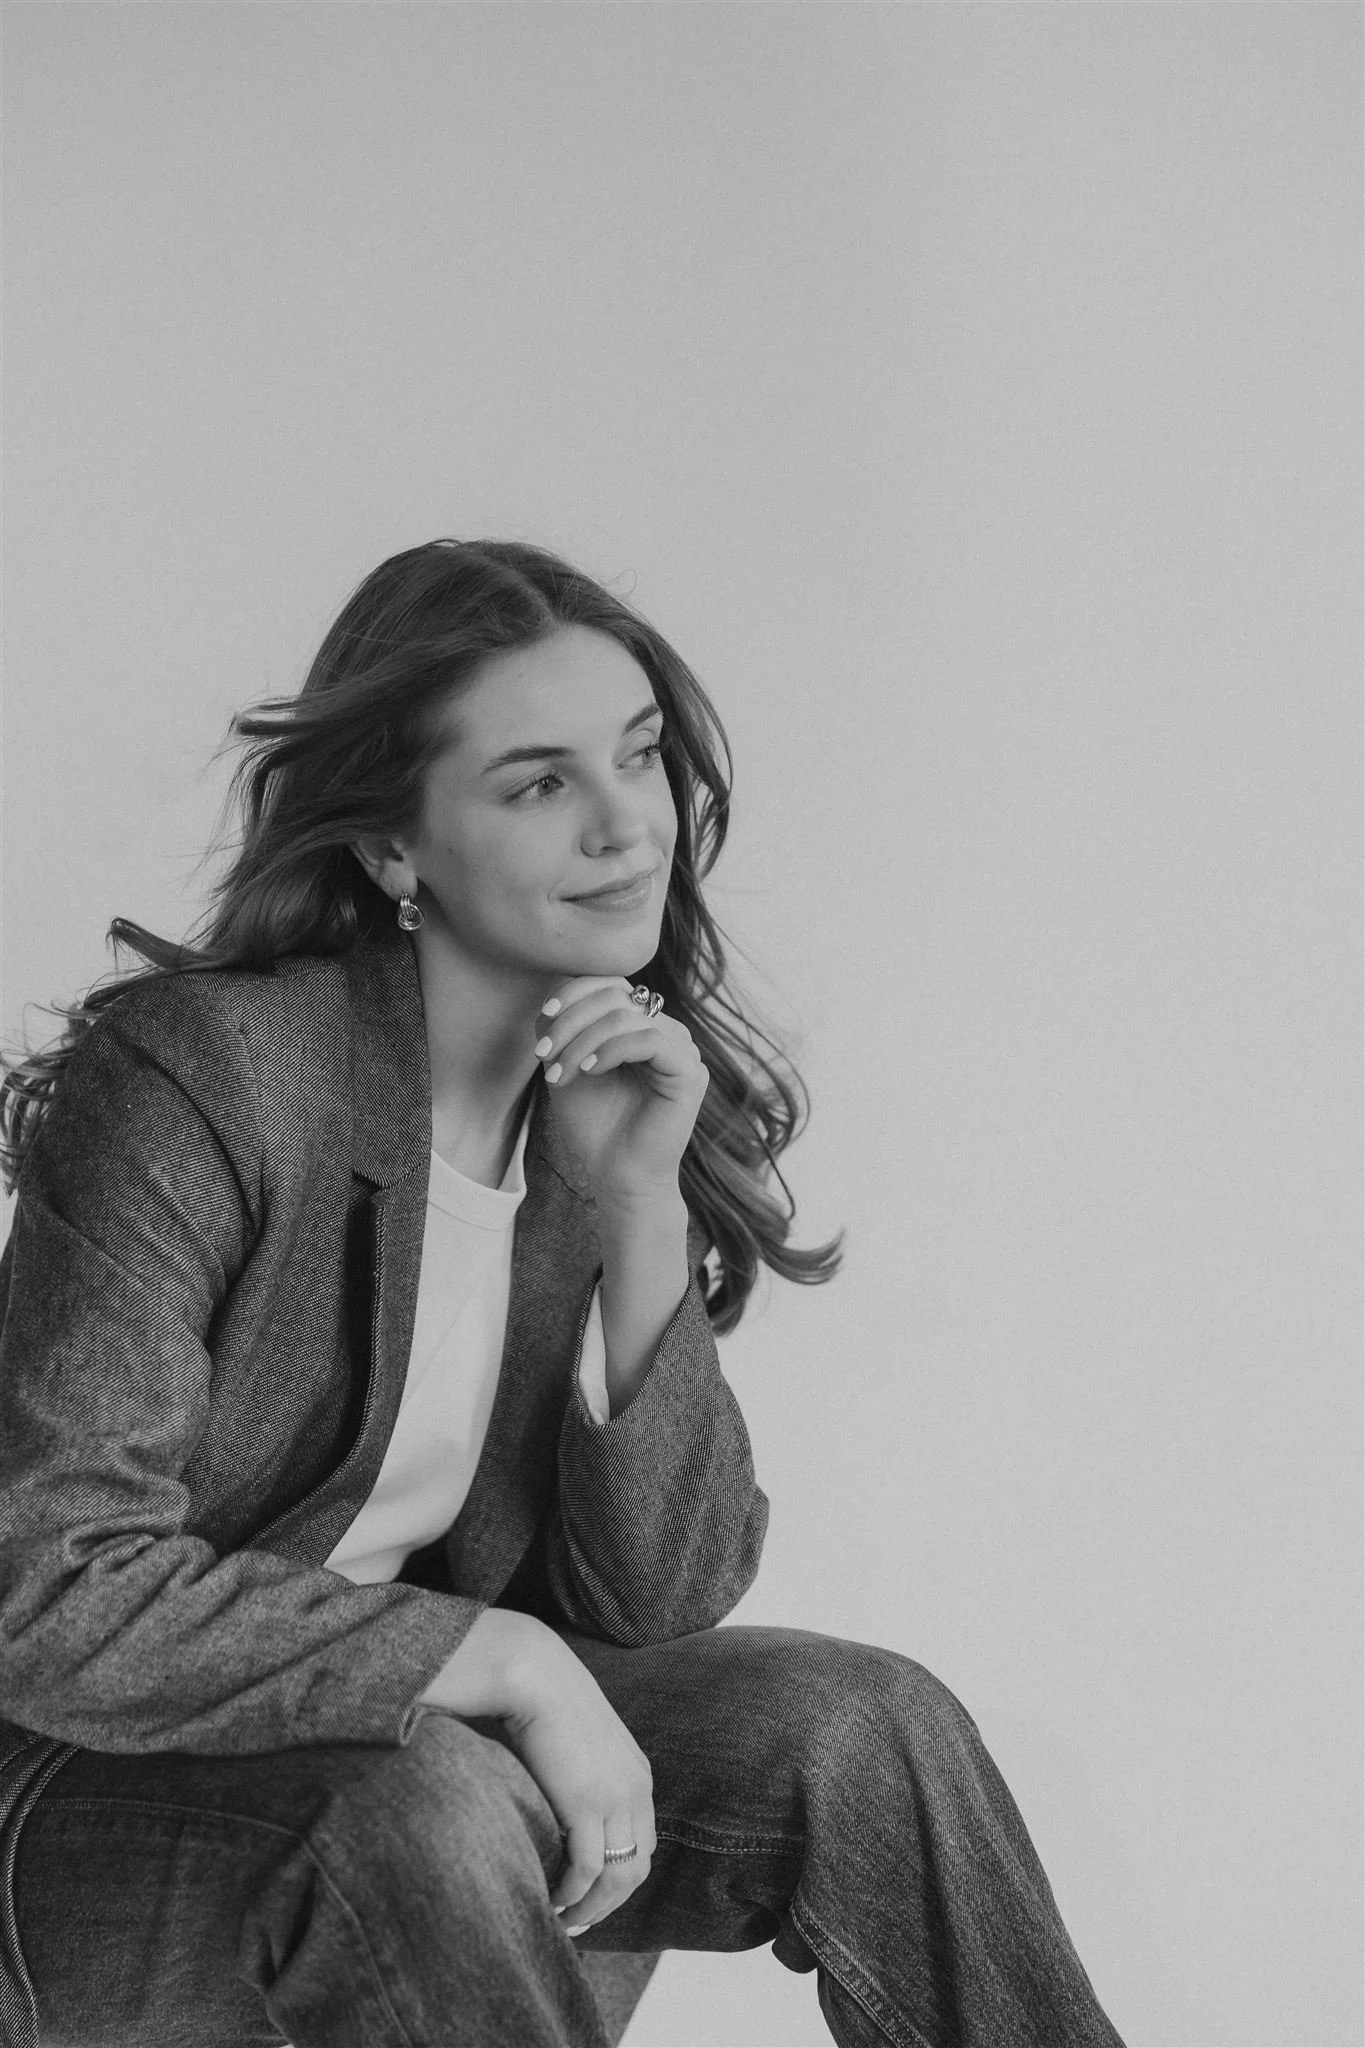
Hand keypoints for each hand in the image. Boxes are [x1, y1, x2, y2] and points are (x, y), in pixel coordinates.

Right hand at [501, 1638, 656, 1935]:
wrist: (535, 1675)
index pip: (643, 1843)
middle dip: (610, 1903)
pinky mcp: (587, 1804)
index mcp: (637, 1775)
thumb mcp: (582, 1743)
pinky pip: (586, 1868)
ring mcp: (615, 1798)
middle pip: (638, 1867)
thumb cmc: (545, 1702)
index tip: (593, 1897)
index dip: (621, 1878)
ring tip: (565, 1921)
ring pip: (617, 1877)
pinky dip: (571, 1893)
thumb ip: (587, 1775)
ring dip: (592, 1908)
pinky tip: (553, 1900)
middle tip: (580, 1922)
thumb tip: (566, 1810)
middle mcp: (635, 1789)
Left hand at [534, 976, 708, 1207]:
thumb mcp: (568, 1068)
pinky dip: (611, 1050)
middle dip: (571, 1022)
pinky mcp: (690, 1072)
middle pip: (616, 997)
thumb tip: (553, 994)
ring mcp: (683, 1050)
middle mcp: (667, 1032)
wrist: (617, 1177)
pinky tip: (589, 1070)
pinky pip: (649, 1040)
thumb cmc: (596, 1127)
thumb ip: (564, 1030)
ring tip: (560, 1073)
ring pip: (628, 1017)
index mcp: (642, 1026)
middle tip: (544, 1056)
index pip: (613, 985)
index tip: (544, 1017)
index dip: (576, 992)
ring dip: (583, 1041)